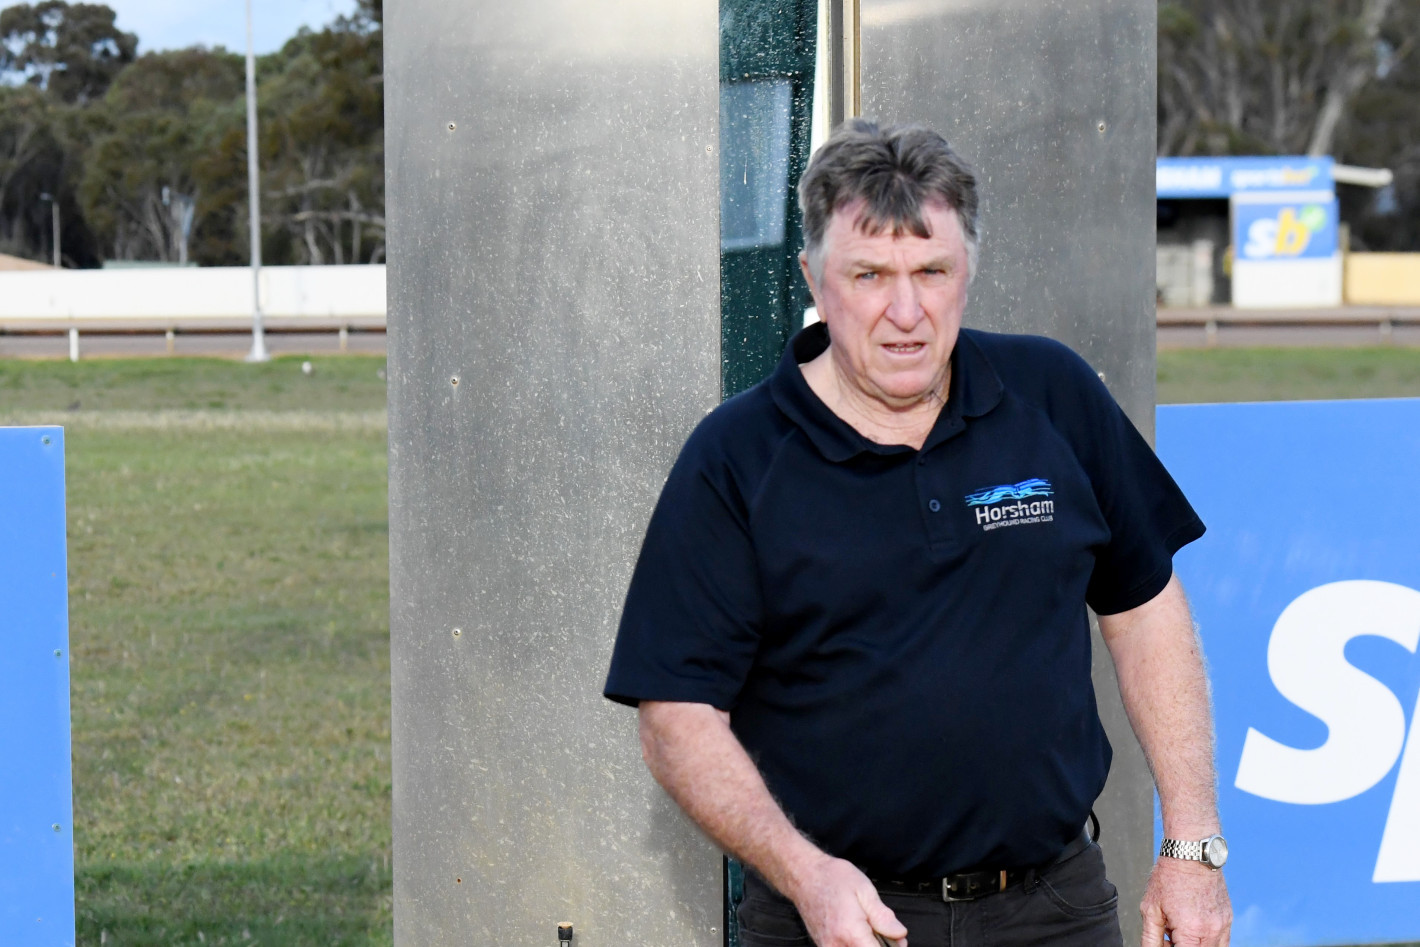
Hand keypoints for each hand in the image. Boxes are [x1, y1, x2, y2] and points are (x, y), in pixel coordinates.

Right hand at [786, 854, 907, 946]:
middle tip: (890, 935)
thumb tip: (899, 933)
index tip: (897, 940)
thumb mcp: (864, 890)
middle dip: (882, 946)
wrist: (803, 875)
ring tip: (873, 930)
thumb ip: (882, 916)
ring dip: (868, 945)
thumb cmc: (831, 878)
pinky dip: (856, 944)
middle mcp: (837, 945)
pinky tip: (860, 932)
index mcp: (851, 932)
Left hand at [1140, 857, 1230, 946]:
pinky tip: (1190, 924)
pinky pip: (1221, 940)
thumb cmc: (1169, 877)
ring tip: (1179, 929)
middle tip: (1168, 935)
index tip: (1164, 941)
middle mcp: (1212, 931)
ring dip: (1195, 944)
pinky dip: (1206, 939)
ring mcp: (1224, 925)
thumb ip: (1151, 938)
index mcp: (1192, 931)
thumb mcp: (1150, 909)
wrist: (1190, 854)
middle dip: (1182, 946)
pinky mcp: (1228, 918)